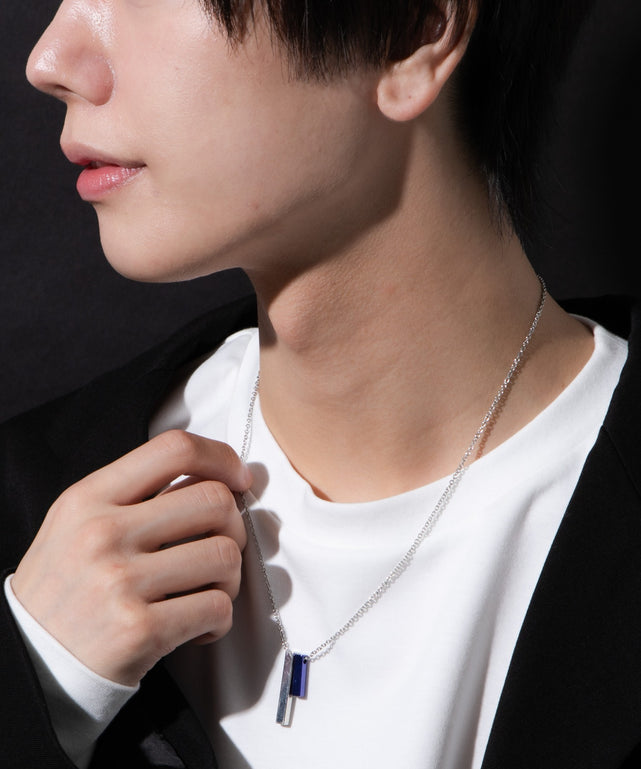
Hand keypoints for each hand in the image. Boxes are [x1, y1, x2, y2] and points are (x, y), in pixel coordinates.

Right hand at [12, 430, 250, 685]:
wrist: (32, 663)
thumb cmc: (68, 588)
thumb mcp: (79, 522)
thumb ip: (136, 494)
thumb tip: (216, 475)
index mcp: (89, 498)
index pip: (174, 449)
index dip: (220, 457)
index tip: (238, 478)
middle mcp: (103, 533)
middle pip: (214, 501)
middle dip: (234, 525)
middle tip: (221, 548)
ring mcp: (120, 581)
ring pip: (226, 555)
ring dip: (230, 578)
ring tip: (205, 592)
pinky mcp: (140, 629)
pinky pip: (218, 608)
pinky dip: (220, 620)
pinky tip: (197, 628)